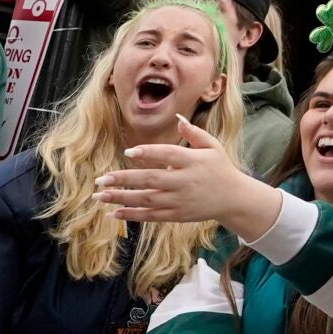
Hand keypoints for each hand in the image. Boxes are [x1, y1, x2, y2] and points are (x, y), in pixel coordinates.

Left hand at [97, 118, 267, 231]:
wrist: (234, 198)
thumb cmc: (220, 168)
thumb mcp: (212, 147)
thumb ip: (194, 133)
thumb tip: (177, 118)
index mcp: (192, 161)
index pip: (168, 155)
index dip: (149, 152)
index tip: (129, 151)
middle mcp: (184, 181)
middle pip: (150, 179)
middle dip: (123, 179)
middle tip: (100, 179)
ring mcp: (179, 200)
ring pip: (146, 200)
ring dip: (121, 198)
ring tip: (99, 196)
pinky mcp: (176, 215)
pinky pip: (151, 216)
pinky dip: (132, 215)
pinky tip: (113, 213)